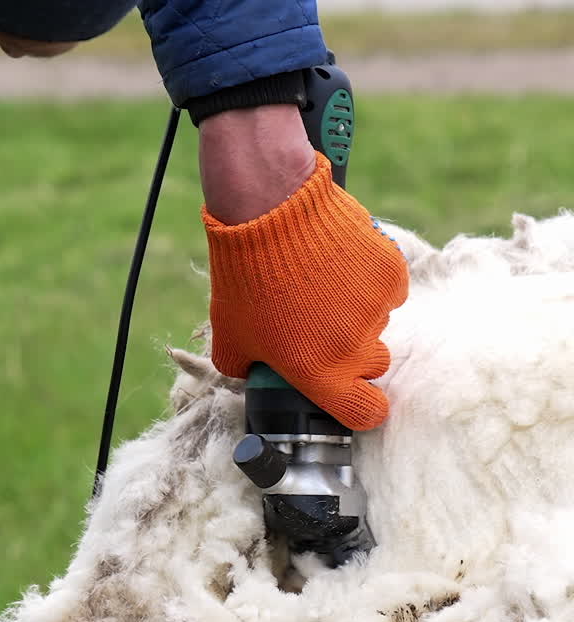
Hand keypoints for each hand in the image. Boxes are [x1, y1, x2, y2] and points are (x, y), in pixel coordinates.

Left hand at [199, 105, 407, 430]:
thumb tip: (256, 373)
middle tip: (323, 325)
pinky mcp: (390, 272)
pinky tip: (341, 263)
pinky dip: (371, 280)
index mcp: (319, 373)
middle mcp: (354, 348)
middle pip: (373, 365)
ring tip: (323, 282)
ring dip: (358, 311)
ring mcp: (376, 309)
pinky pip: (389, 289)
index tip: (359, 398)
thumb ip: (246, 368)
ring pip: (379, 323)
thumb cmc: (245, 277)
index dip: (365, 409)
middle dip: (354, 353)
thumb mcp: (229, 336)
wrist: (269, 207)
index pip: (365, 414)